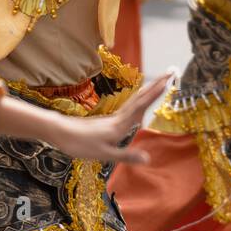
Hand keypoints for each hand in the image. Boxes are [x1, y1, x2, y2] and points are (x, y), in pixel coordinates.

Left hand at [41, 74, 171, 164]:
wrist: (60, 133)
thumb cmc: (80, 144)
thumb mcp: (104, 154)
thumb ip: (127, 156)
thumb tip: (148, 158)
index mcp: (120, 125)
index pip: (142, 106)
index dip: (155, 93)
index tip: (168, 80)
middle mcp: (119, 118)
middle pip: (140, 98)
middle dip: (155, 85)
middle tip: (169, 73)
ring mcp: (113, 118)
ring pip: (134, 101)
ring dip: (147, 91)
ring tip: (158, 83)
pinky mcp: (107, 121)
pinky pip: (128, 107)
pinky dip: (138, 100)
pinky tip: (137, 103)